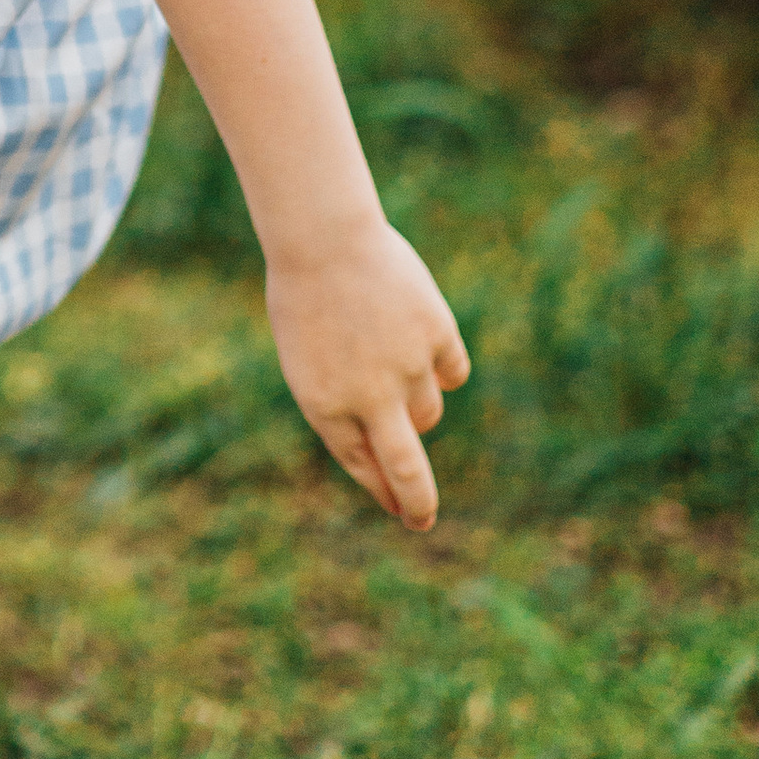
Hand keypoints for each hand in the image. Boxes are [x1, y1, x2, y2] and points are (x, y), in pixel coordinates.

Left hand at [263, 219, 469, 530]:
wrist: (324, 238)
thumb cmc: (306, 295)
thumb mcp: (309, 359)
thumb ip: (345, 403)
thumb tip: (396, 437)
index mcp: (324, 406)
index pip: (362, 464)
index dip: (382, 490)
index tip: (401, 510)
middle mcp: (368, 396)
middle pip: (407, 470)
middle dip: (417, 502)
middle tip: (423, 520)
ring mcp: (407, 368)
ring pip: (429, 412)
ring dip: (417, 404)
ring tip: (390, 363)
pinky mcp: (437, 336)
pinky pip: (452, 373)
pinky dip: (441, 369)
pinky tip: (419, 342)